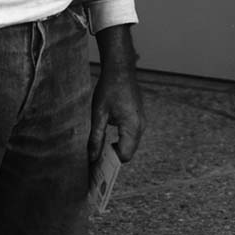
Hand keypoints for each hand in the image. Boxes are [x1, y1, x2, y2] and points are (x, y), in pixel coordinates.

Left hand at [88, 64, 144, 194]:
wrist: (121, 68)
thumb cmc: (109, 88)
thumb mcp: (98, 114)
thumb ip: (96, 138)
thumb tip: (93, 158)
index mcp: (132, 126)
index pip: (124, 155)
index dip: (110, 163)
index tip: (95, 167)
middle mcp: (141, 125)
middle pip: (128, 152)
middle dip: (112, 158)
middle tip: (94, 162)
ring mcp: (141, 121)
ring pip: (129, 144)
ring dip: (115, 149)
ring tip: (98, 151)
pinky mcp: (138, 117)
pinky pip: (130, 135)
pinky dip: (119, 141)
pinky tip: (105, 139)